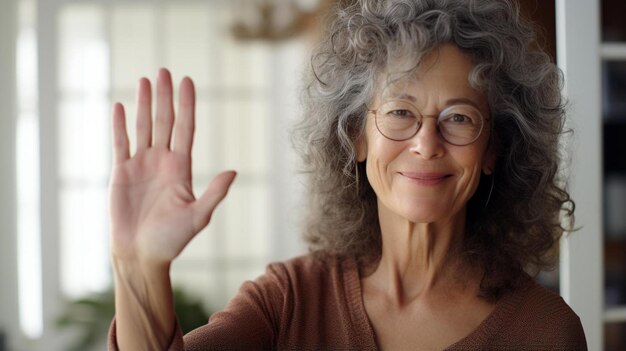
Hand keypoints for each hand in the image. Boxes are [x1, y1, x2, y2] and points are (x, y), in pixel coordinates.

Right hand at [109, 69, 235, 265]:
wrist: (142, 255)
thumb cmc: (171, 240)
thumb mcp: (197, 217)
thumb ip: (214, 193)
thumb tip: (233, 171)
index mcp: (181, 167)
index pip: (185, 128)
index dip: (186, 105)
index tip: (187, 81)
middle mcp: (162, 161)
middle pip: (165, 121)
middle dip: (165, 96)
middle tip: (164, 70)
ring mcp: (141, 165)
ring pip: (143, 127)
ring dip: (144, 104)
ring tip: (146, 80)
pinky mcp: (121, 173)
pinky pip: (120, 143)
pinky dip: (120, 125)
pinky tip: (119, 106)